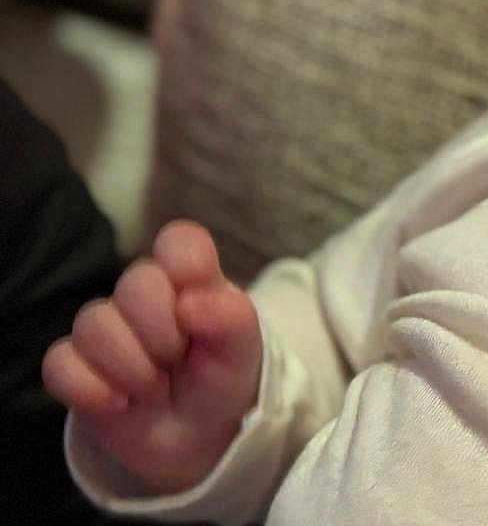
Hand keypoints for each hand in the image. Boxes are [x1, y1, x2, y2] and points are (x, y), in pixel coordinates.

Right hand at [42, 220, 261, 494]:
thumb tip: (189, 304)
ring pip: (93, 323)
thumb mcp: (242, 349)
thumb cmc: (222, 376)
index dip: (186, 264)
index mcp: (190, 278)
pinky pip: (59, 364)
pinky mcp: (74, 366)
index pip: (179, 240)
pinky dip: (90, 389)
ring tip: (155, 388)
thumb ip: (230, 317)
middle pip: (135, 283)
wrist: (197, 434)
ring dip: (132, 368)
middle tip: (178, 360)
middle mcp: (143, 295)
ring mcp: (105, 329)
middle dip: (163, 333)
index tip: (195, 307)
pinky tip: (119, 404)